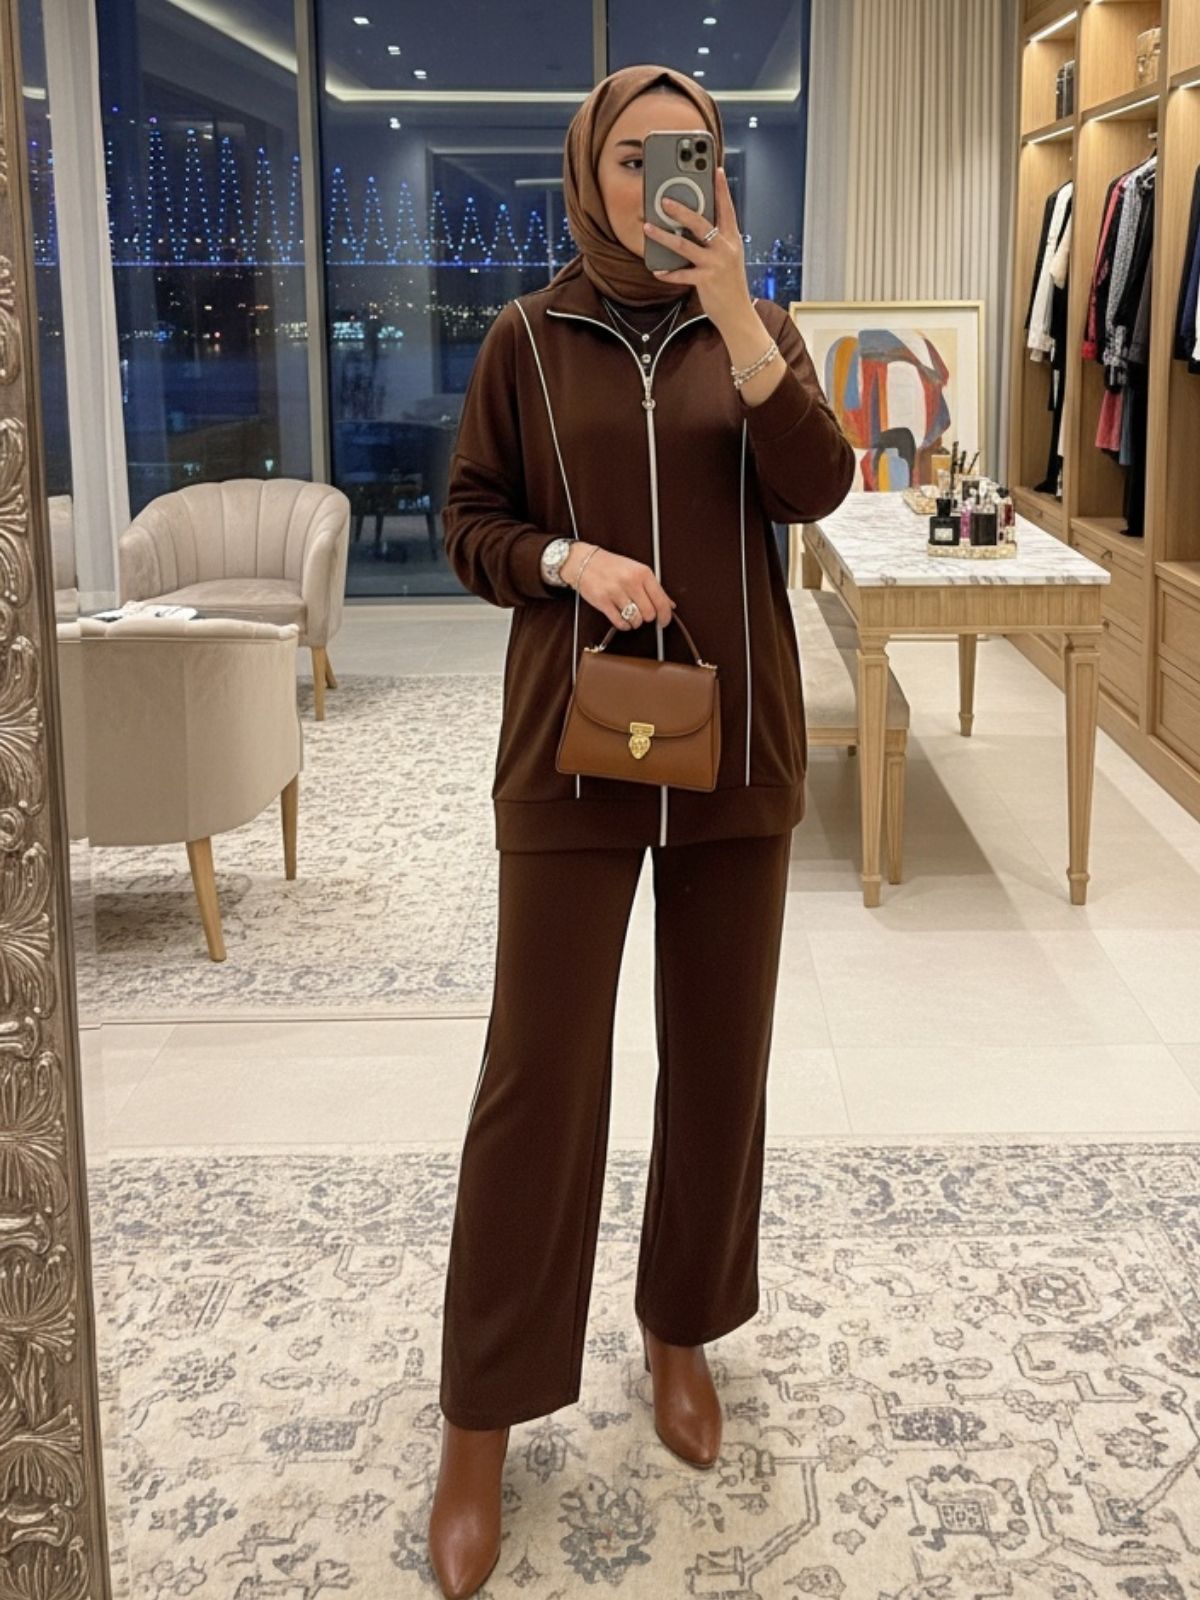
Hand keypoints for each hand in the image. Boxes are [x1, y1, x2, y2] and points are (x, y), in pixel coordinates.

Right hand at [561, 544, 675, 631]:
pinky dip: (623, 625)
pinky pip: (620, 623)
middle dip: (647, 617)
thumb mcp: (637, 570)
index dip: (665, 616)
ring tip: (630, 614)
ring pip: (636, 620)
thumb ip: (654, 588)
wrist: (584, 562)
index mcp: (642, 573)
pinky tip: (622, 618)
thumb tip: (670, 604)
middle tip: (642, 613)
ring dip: (634, 622)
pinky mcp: (603, 602)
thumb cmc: (611, 565)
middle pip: (649, 614)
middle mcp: (630, 582)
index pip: (661, 601)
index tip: (664, 622)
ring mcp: (616, 592)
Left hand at [642, 167, 752, 328]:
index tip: (716, 170)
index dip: (722, 189)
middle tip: (664, 201)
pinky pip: (682, 274)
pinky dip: (668, 272)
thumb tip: (693, 225)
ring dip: (664, 237)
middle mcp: (726, 248)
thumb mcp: (729, 257)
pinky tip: (657, 270)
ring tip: (648, 229)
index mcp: (732, 239)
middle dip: (681, 210)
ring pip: (686, 246)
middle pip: (701, 223)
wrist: (738, 313)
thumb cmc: (730, 284)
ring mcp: (716, 264)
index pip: (727, 208)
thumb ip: (716, 241)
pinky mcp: (706, 280)